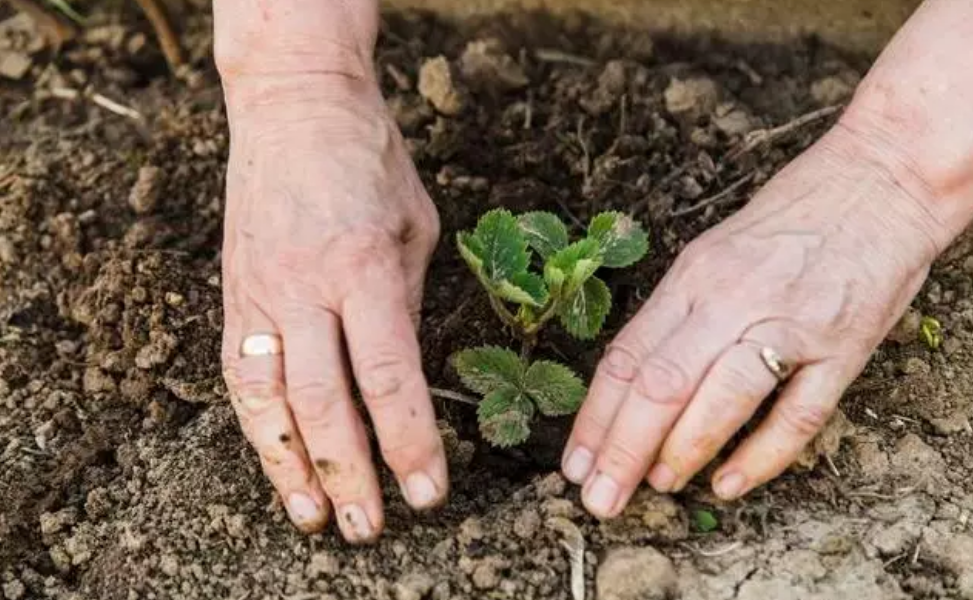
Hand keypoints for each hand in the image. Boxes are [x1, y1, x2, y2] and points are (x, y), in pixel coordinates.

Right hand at [219, 74, 445, 539]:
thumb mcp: (414, 228)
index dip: (410, 443)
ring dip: (290, 467)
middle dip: (351, 473)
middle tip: (370, 526)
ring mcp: (260, 295)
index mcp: (362, 269)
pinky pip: (241, 374)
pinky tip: (276, 462)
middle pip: (324, 404)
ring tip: (313, 517)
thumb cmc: (371, 163)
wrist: (295, 107)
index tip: (429, 490)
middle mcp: (304, 289)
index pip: (389, 377)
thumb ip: (406, 304)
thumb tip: (404, 373)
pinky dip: (256, 427)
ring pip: (268, 401)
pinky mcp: (235, 296)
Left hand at [561, 121, 946, 517]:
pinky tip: (728, 484)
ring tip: (655, 486)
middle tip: (598, 499)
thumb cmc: (787, 223)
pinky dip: (761, 456)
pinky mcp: (844, 347)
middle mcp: (733, 299)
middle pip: (661, 383)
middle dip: (622, 449)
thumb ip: (675, 317)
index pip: (627, 356)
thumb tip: (630, 386)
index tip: (574, 464)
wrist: (879, 180)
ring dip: (681, 451)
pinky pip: (798, 413)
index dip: (595, 417)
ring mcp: (791, 323)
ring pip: (721, 397)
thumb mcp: (712, 255)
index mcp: (693, 277)